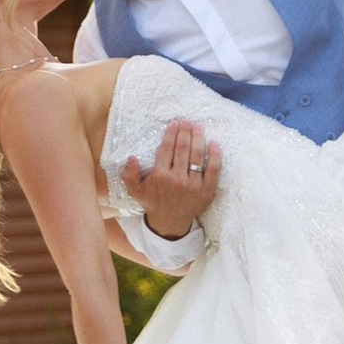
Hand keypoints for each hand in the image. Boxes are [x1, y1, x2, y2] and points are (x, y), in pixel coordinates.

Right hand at [124, 118, 223, 238]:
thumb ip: (129, 174)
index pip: (167, 149)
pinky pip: (213, 169)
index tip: (174, 123)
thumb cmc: (153, 202)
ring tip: (198, 127)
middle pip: (183, 148)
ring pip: (197, 156)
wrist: (170, 222)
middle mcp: (177, 179)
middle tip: (187, 121)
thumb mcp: (135, 190)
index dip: (171, 134)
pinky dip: (214, 155)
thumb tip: (131, 158)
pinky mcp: (206, 190)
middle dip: (185, 132)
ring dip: (198, 138)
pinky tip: (213, 144)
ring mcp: (193, 185)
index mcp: (160, 176)